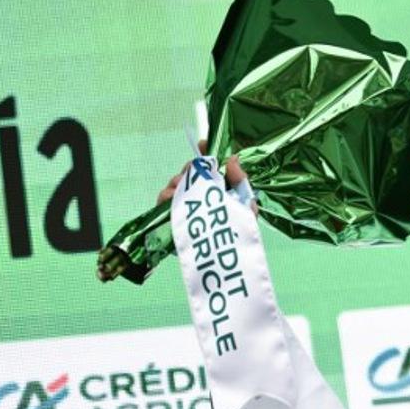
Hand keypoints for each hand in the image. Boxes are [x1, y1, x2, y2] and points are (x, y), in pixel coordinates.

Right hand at [97, 141, 253, 282]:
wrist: (226, 264)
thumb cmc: (239, 238)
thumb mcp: (246, 209)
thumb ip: (242, 184)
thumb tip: (232, 159)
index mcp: (220, 192)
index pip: (211, 167)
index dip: (206, 153)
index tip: (202, 144)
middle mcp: (202, 198)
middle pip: (190, 173)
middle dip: (189, 169)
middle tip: (190, 173)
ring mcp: (187, 209)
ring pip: (175, 185)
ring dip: (177, 182)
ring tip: (180, 189)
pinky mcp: (174, 220)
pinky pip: (163, 201)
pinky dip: (165, 196)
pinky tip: (170, 197)